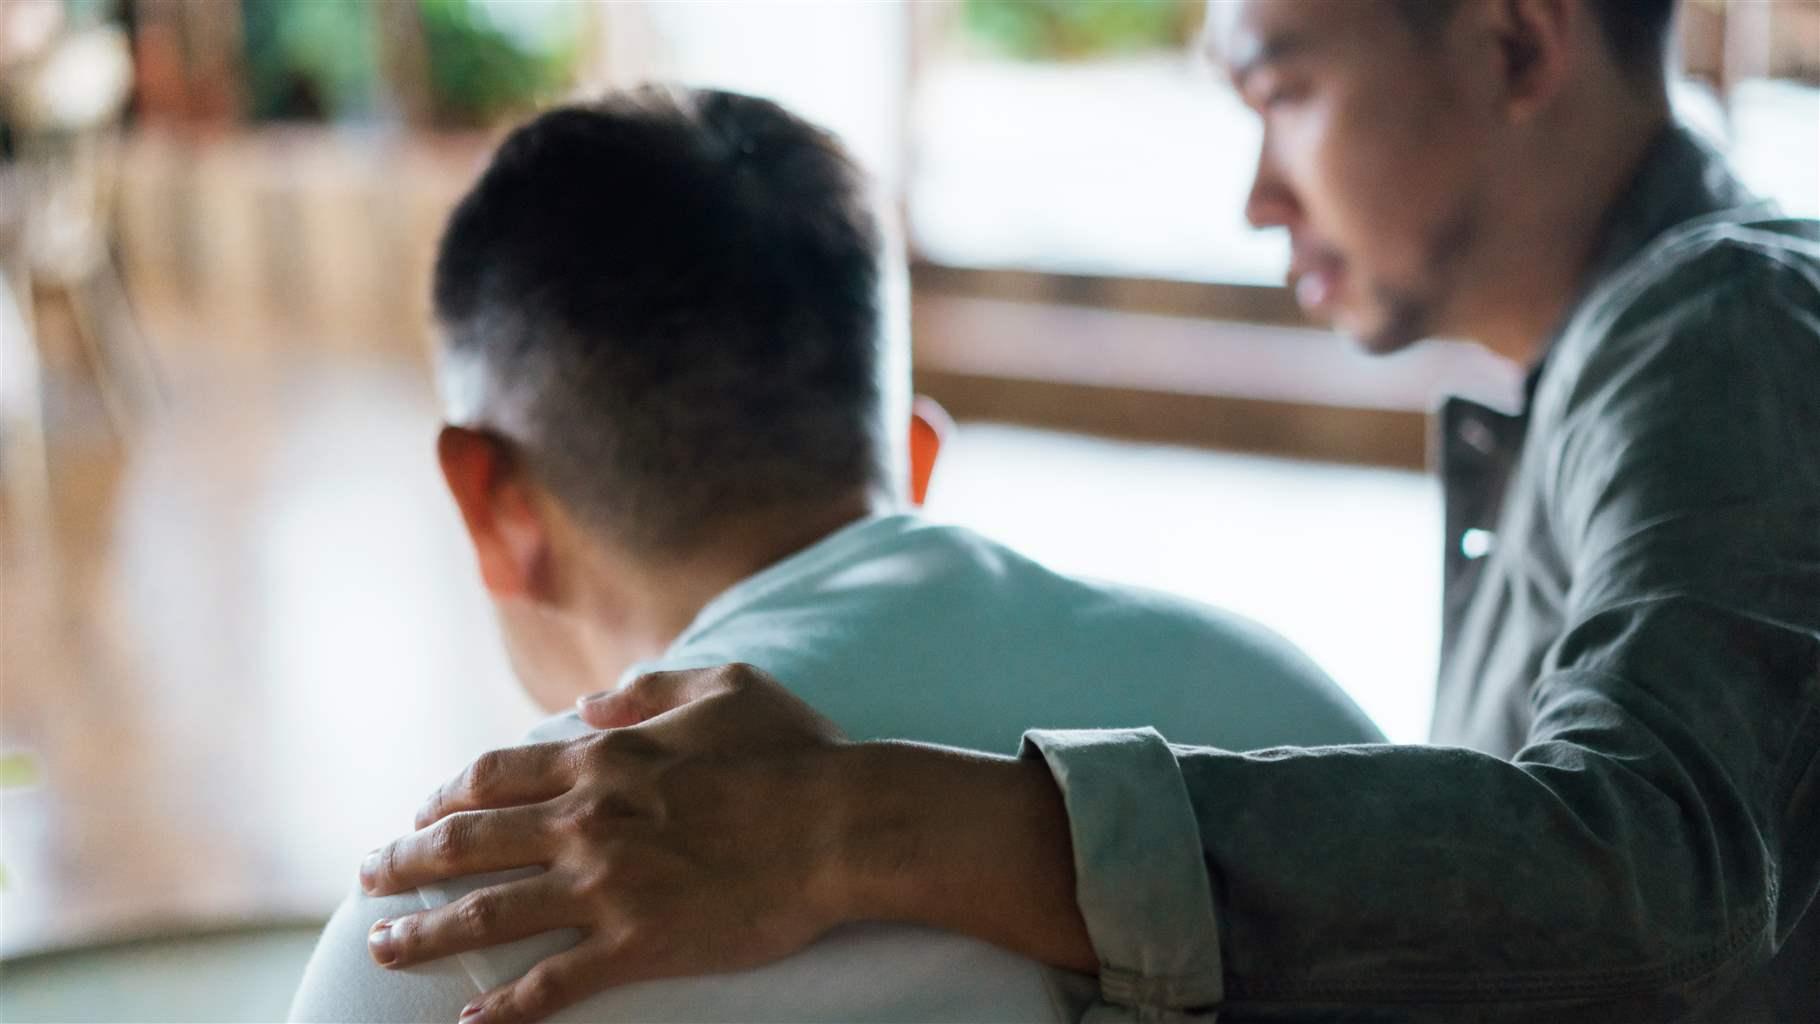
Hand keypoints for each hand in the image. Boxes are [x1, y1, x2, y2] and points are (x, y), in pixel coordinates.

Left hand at [358, 663, 851, 1023]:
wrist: (844, 825)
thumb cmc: (795, 753)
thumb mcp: (726, 687)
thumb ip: (650, 689)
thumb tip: (590, 701)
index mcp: (604, 759)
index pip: (493, 776)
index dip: (445, 795)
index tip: (422, 811)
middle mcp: (587, 821)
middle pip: (467, 843)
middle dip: (406, 861)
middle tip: (369, 877)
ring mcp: (607, 887)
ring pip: (488, 914)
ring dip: (425, 932)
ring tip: (384, 946)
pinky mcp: (638, 944)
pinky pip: (552, 983)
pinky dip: (506, 1008)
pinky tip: (470, 1022)